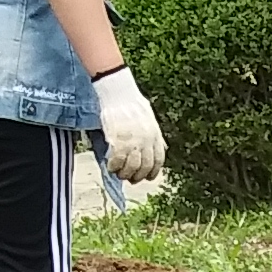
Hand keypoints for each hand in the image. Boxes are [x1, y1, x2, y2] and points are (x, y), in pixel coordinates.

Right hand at [94, 68, 164, 186]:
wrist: (119, 92)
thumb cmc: (131, 102)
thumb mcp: (150, 119)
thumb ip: (154, 135)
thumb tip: (161, 147)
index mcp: (155, 136)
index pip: (158, 161)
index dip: (153, 172)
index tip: (147, 177)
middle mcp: (146, 142)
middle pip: (145, 167)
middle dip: (138, 176)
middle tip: (130, 178)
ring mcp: (133, 142)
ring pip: (132, 168)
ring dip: (125, 174)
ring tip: (119, 174)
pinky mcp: (119, 142)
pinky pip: (117, 162)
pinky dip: (113, 167)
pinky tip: (110, 167)